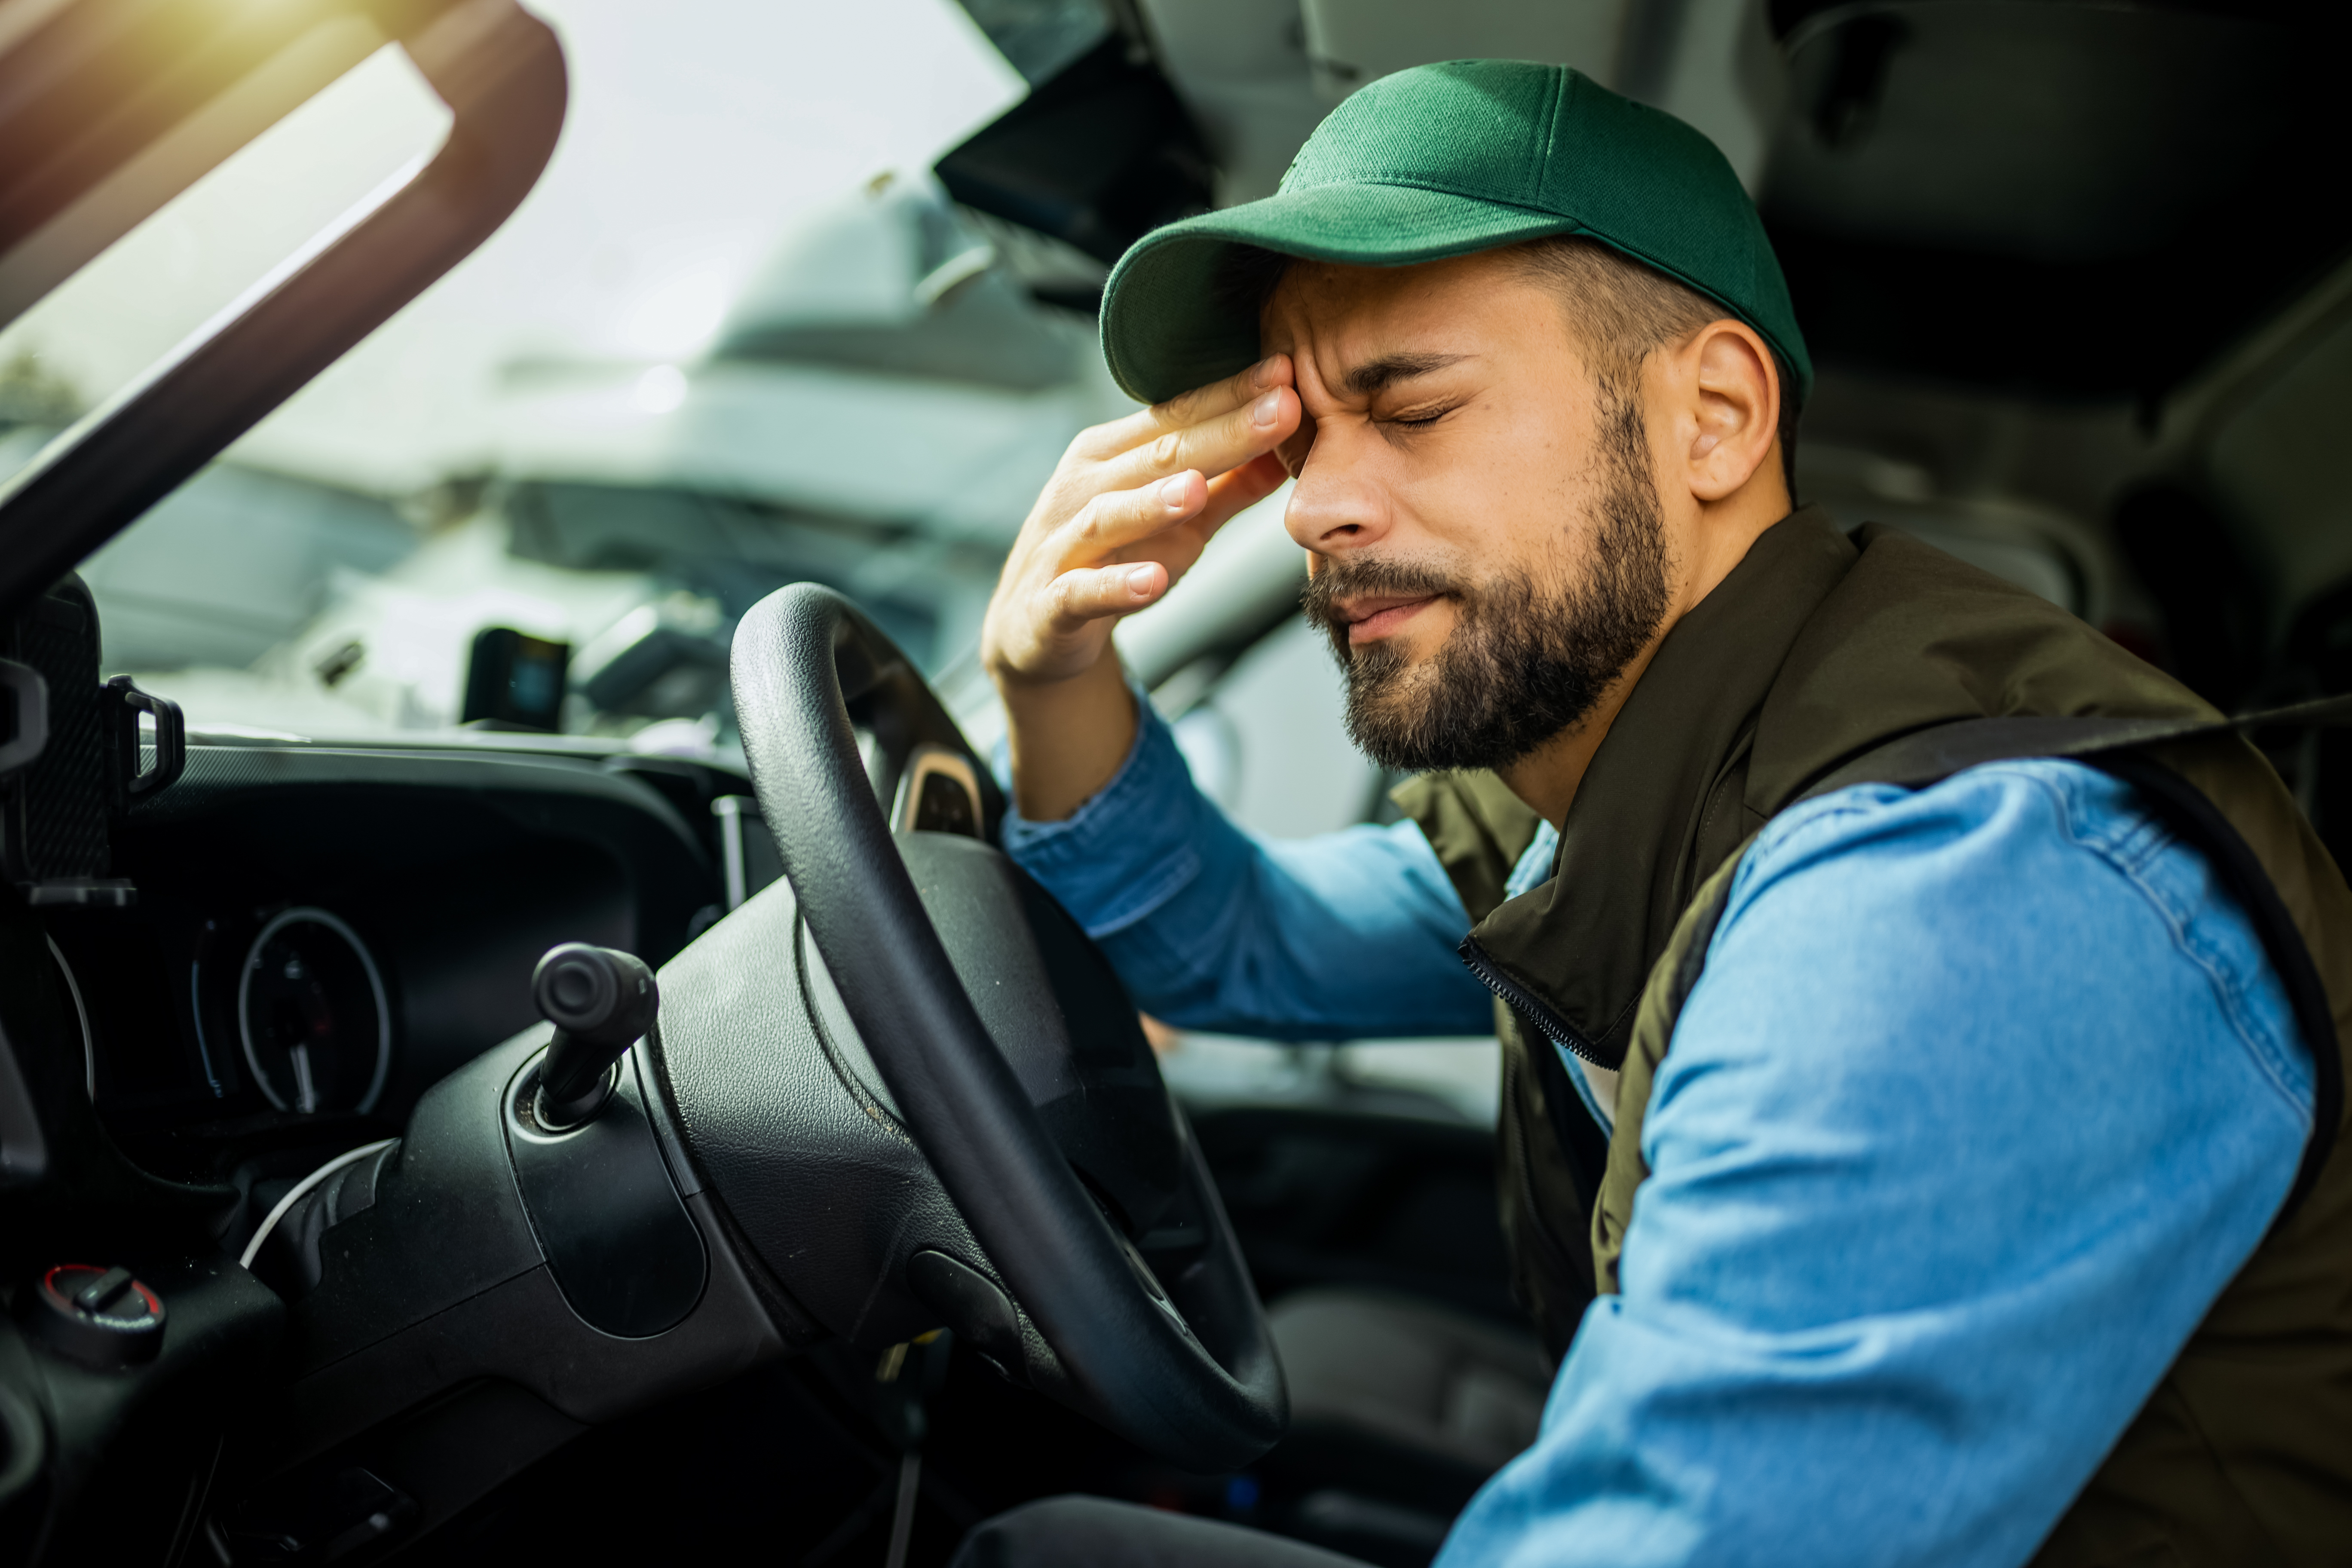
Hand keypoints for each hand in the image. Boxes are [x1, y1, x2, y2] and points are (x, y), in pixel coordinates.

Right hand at [982, 356, 1298, 690]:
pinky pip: (1082, 591)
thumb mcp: (1181, 524)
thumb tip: (1289, 451)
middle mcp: (1085, 487)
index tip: (1287, 369)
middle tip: (1282, 407)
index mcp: (1114, 455)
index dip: (1234, 394)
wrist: (1035, 628)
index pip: (1180, 417)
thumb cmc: (1114, 560)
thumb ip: (1231, 488)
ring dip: (1153, 502)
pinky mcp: (1050, 602)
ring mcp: (1063, 544)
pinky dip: (1116, 586)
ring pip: (1110, 516)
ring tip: (1199, 488)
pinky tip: (1151, 581)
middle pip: (1158, 455)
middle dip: (1222, 431)